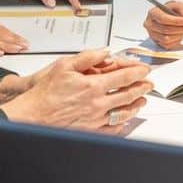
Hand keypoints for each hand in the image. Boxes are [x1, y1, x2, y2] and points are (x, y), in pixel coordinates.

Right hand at [1, 49, 152, 133]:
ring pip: (124, 112)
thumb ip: (88, 57)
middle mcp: (97, 103)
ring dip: (136, 105)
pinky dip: (122, 124)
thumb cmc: (45, 92)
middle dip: (142, 88)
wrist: (34, 116)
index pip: (124, 77)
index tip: (144, 70)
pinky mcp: (91, 131)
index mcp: (93, 85)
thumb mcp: (64, 65)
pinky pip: (113, 129)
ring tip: (141, 101)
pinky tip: (125, 120)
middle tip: (148, 85)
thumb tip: (105, 51)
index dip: (138, 72)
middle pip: (128, 95)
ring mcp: (95, 119)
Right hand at [143, 1, 182, 49]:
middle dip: (180, 29)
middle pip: (165, 30)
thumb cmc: (172, 10)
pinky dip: (176, 41)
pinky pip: (167, 45)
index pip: (163, 19)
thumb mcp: (178, 5)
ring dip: (179, 35)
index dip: (176, 21)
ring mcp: (152, 34)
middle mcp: (150, 24)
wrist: (169, 16)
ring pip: (166, 39)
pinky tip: (179, 34)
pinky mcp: (157, 42)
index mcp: (153, 12)